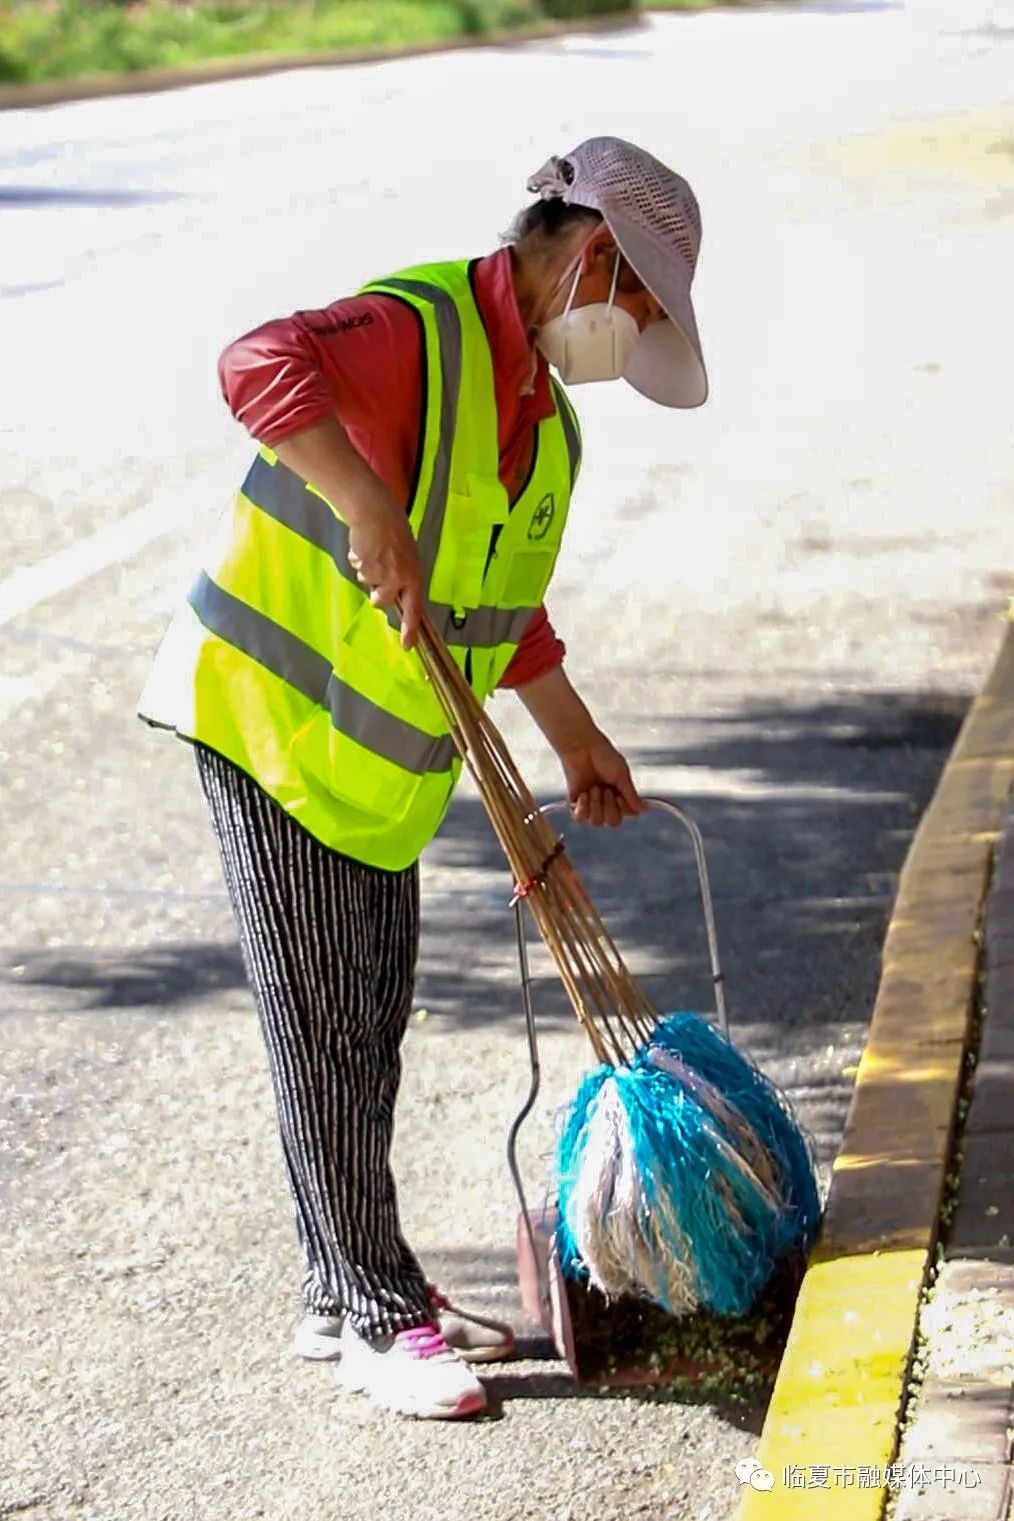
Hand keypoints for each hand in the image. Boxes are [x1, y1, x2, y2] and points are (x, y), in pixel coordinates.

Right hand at [347, 505, 424, 649]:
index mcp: (414, 576)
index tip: (407, 645)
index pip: (414, 609)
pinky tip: (365, 546)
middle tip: (379, 570)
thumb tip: (394, 596)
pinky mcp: (362, 565)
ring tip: (374, 551)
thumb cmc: (395, 531)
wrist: (376, 511)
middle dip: (376, 592)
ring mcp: (379, 573)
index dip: (410, 629)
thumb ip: (404, 577)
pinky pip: (357, 569)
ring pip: (367, 583)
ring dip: (368, 571)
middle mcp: (398, 578)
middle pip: (381, 601)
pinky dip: (359, 560)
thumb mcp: (408, 557)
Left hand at [557, 730, 646, 827]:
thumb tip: (646, 809)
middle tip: (604, 788)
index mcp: (621, 794)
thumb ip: (632, 795)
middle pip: (612, 822)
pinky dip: (582, 808)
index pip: (627, 814)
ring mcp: (591, 803)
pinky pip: (581, 818)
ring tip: (592, 788)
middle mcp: (607, 802)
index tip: (619, 795)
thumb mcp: (622, 775)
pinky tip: (583, 794)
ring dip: (596, 804)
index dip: (624, 809)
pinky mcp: (575, 803)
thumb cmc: (603, 756)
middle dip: (609, 806)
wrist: (581, 747)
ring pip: (597, 822)